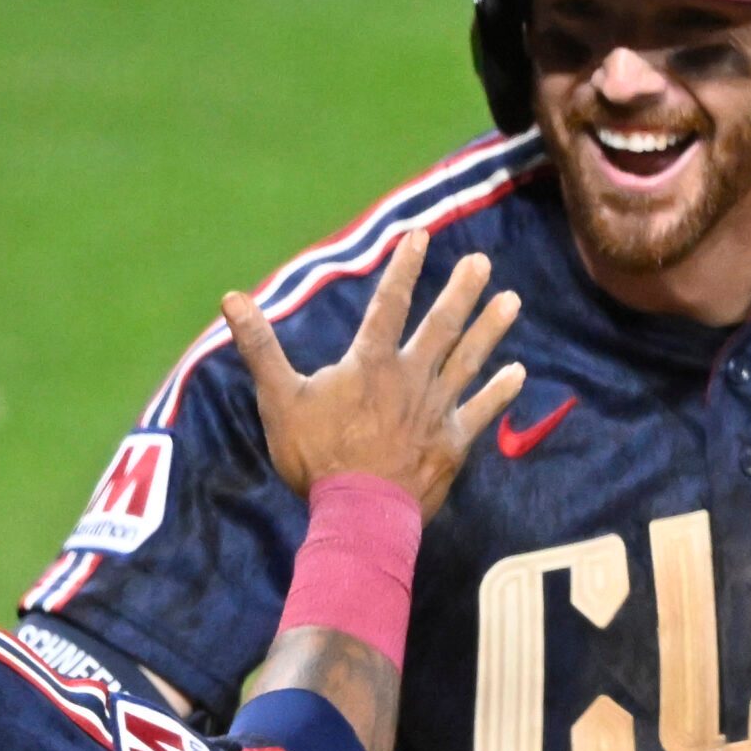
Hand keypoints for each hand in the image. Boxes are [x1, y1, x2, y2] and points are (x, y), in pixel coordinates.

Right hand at [220, 230, 524, 517]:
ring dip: (490, 329)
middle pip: (441, 326)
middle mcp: (411, 378)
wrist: (359, 514)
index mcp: (371, 363)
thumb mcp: (279, 400)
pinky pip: (481, 411)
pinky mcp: (453, 443)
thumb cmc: (316, 458)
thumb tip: (231, 298)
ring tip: (512, 300)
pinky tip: (519, 373)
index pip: (389, 305)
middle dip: (461, 291)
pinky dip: (500, 392)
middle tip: (482, 262)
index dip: (404, 269)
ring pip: (468, 361)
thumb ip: (260, 347)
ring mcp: (437, 410)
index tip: (420, 236)